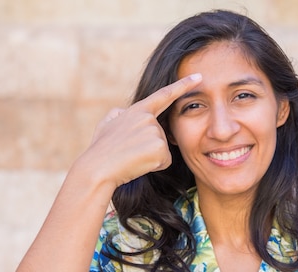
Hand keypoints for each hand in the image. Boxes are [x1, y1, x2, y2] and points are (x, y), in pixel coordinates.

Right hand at [80, 73, 201, 187]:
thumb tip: (124, 112)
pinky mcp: (159, 148)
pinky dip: (153, 166)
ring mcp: (154, 132)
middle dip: (149, 146)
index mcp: (138, 110)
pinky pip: (164, 161)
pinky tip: (138, 163)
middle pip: (161, 135)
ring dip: (150, 156)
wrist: (98, 168)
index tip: (199, 77)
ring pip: (162, 149)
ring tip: (131, 156)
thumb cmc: (100, 149)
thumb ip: (119, 115)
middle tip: (128, 150)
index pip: (164, 95)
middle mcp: (148, 118)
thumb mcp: (106, 124)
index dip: (183, 86)